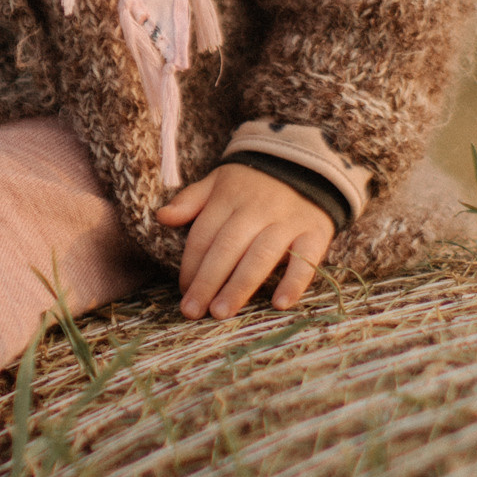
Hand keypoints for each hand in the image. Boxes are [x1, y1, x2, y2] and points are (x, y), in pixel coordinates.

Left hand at [157, 163, 334, 318]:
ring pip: (260, 256)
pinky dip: (293, 282)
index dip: (190, 265)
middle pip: (228, 248)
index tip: (183, 291)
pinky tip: (279, 304)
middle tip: (192, 311)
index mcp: (229, 198)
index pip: (204, 234)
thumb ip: (191, 200)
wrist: (306, 164)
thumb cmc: (253, 183)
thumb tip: (162, 217)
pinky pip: (306, 260)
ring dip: (239, 286)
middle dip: (207, 281)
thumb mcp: (219, 181)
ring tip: (221, 312)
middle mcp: (257, 210)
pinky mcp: (315, 232)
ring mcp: (288, 221)